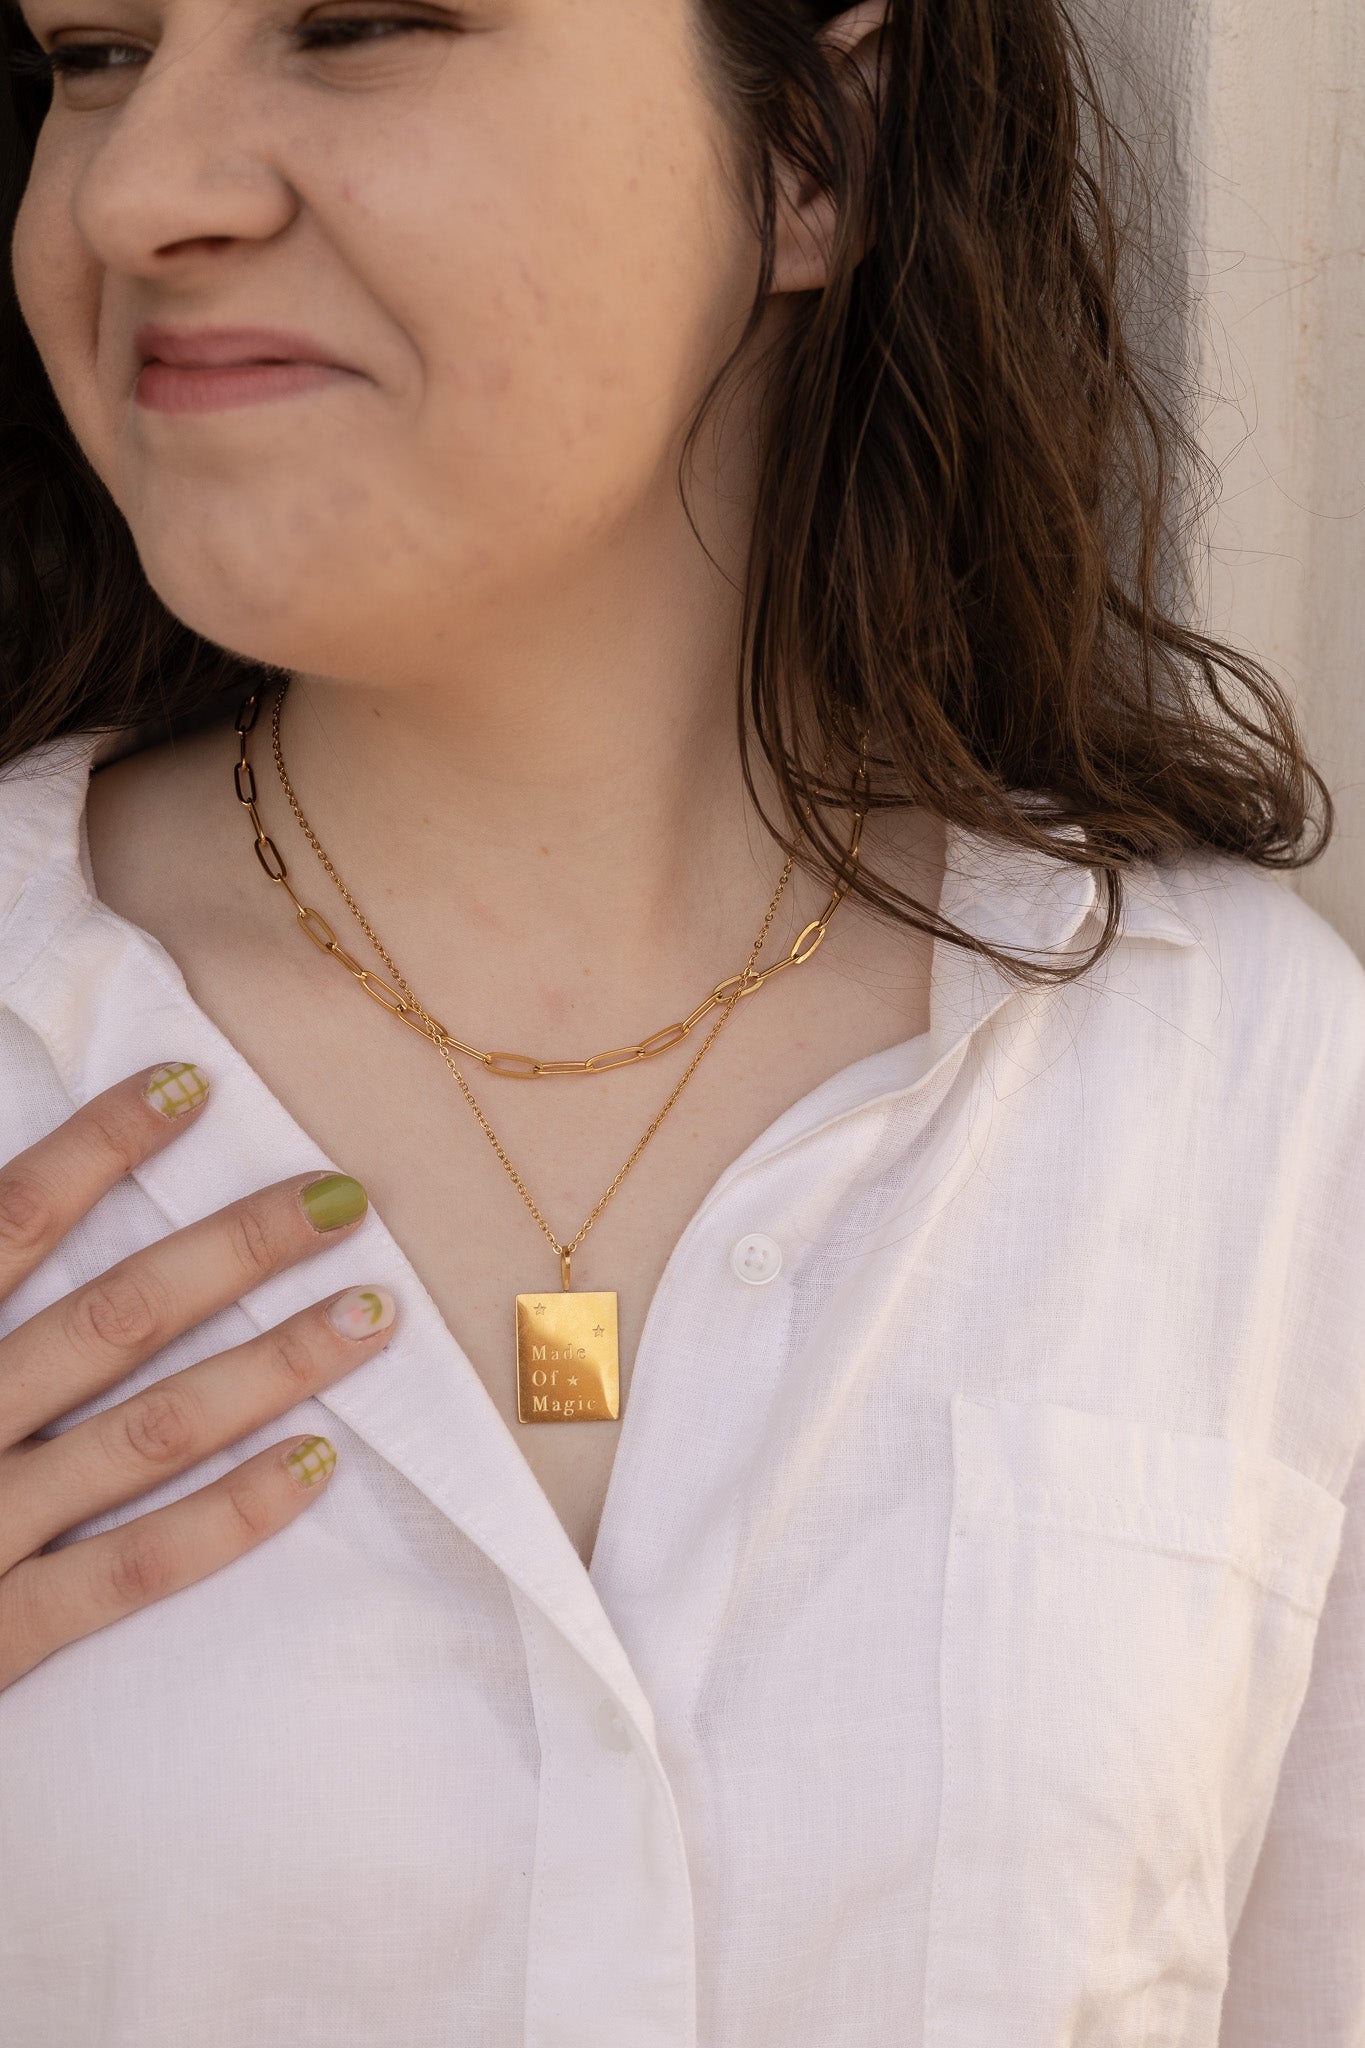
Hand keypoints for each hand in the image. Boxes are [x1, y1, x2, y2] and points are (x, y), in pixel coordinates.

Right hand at [0, 1061, 396, 1690]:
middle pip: (111, 1318)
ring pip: (147, 1432)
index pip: (9, 1223)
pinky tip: (318, 1464)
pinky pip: (131, 1570)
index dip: (98, 1148)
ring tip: (372, 1313)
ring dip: (269, 1366)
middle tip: (341, 1198)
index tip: (192, 1084)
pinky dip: (228, 1516)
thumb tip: (17, 1215)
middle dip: (233, 1251)